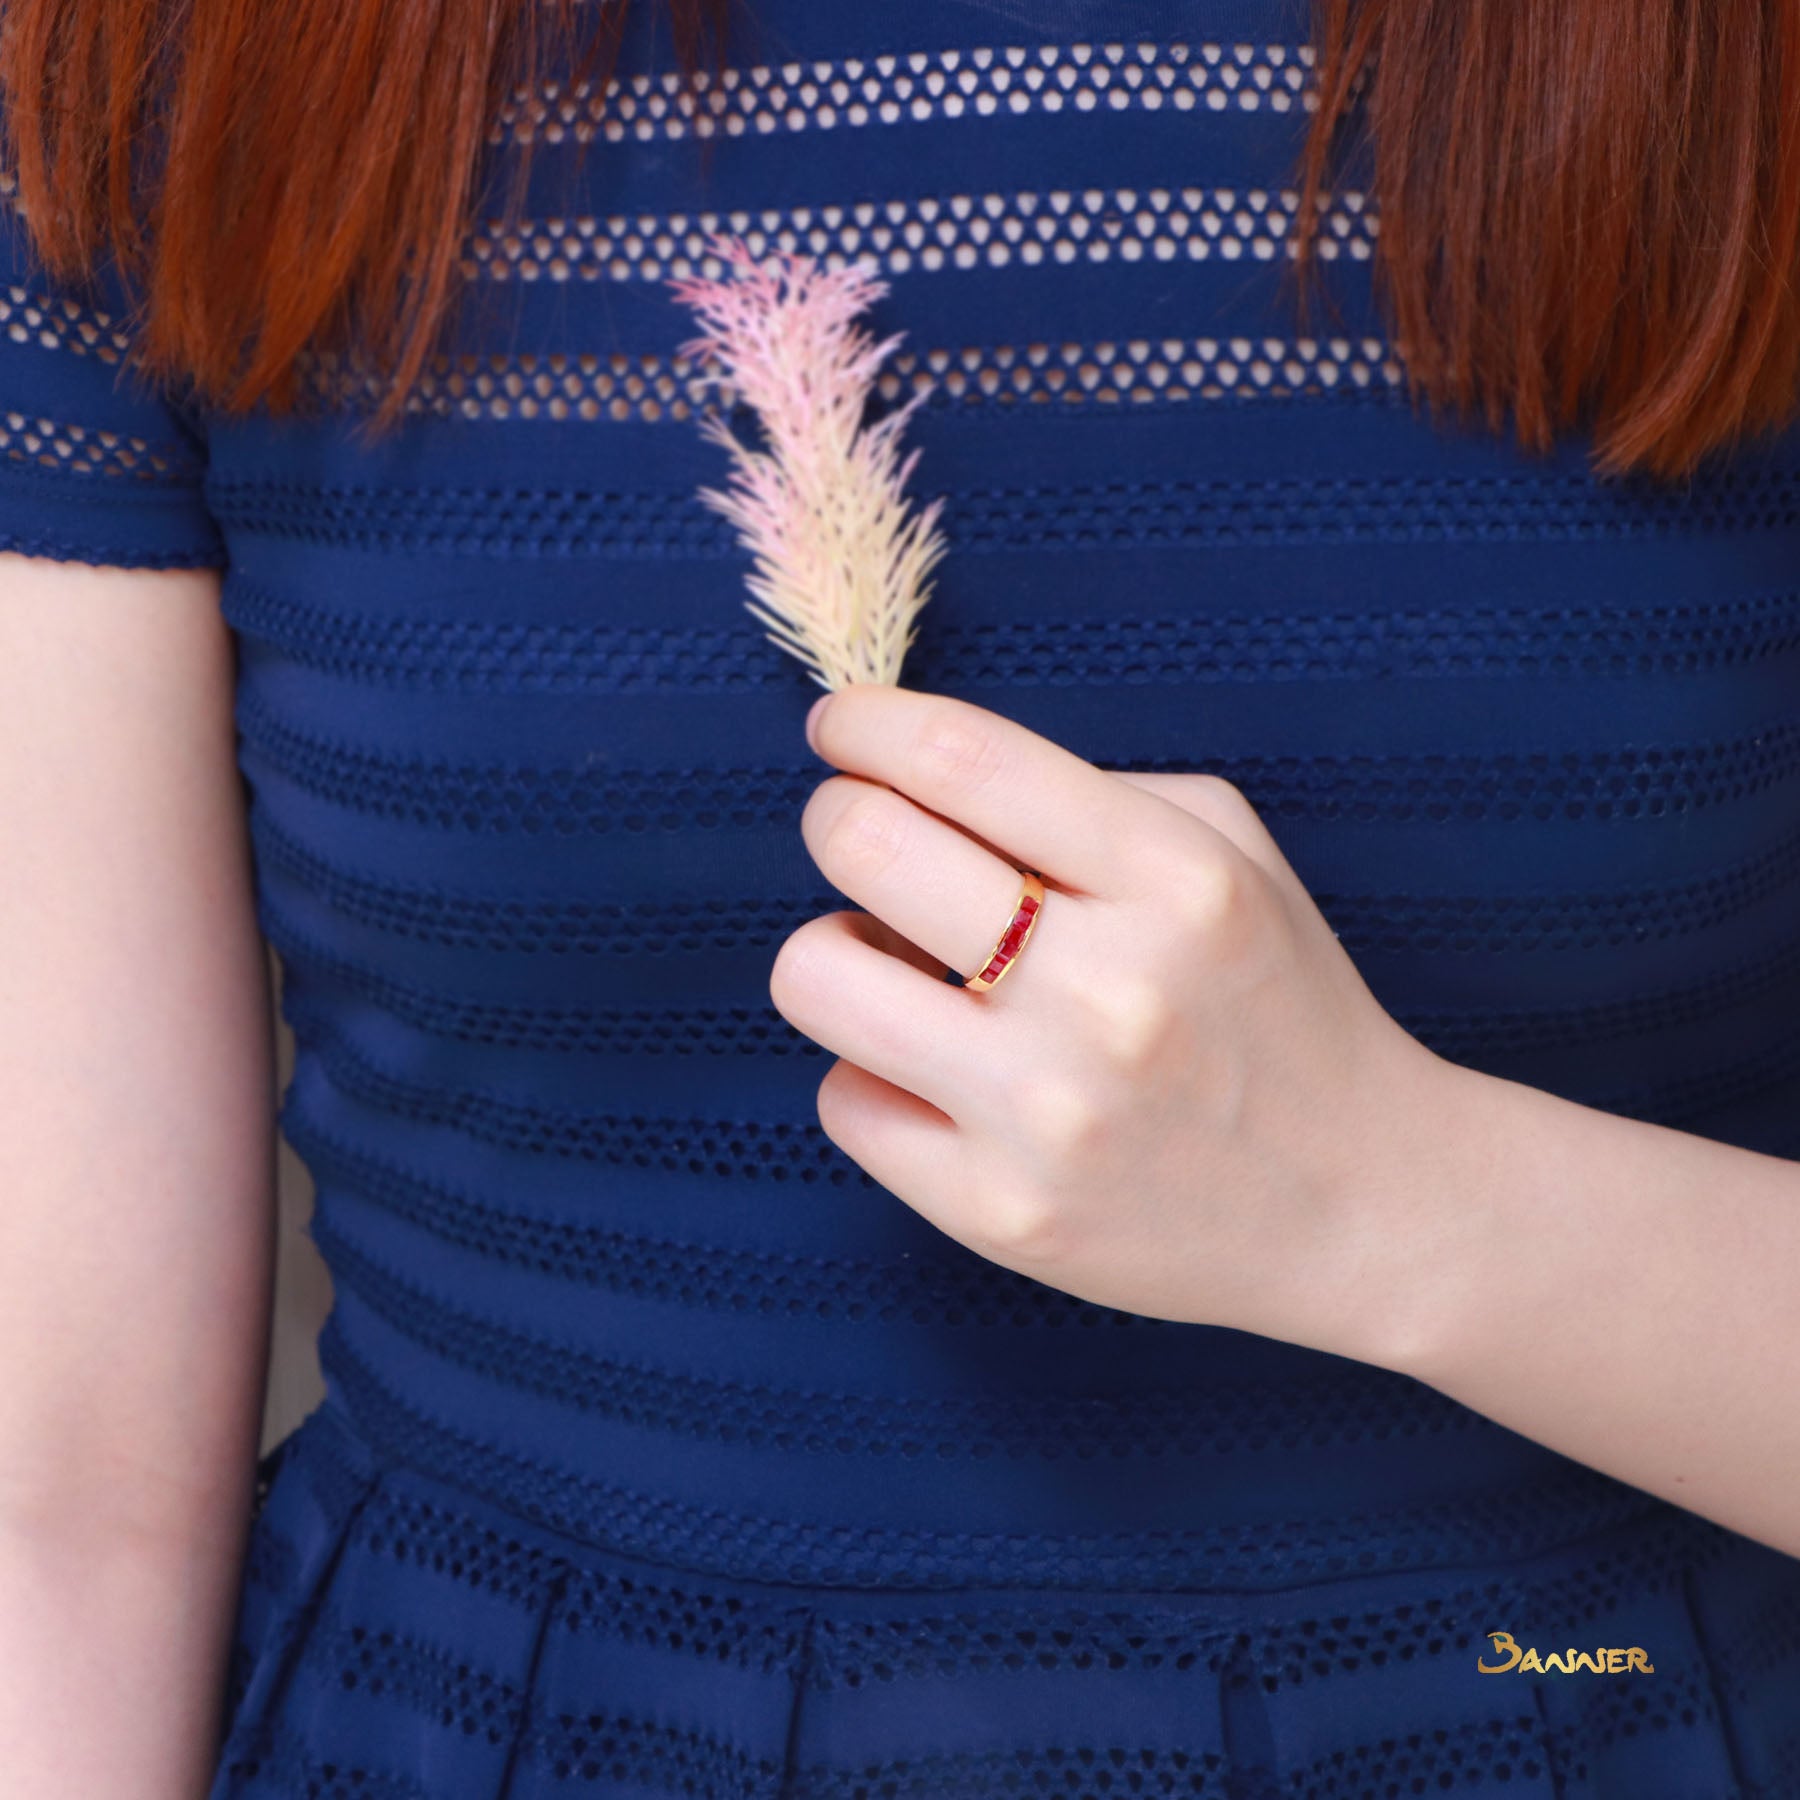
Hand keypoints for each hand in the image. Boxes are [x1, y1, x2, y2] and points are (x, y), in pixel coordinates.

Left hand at [770, 681, 1471, 1365]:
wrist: (1361, 1203)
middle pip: (867, 849)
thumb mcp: (1233, 859)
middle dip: (839, 819)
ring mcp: (1049, 1113)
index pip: (964, 762)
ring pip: (818, 977)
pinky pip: (846, 1102)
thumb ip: (1090, 797)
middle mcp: (1111, 993)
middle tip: (861, 835)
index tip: (840, 729)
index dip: (868, 728)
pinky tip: (942, 1078)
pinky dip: (876, 1074)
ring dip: (836, 950)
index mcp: (1177, 881)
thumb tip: (918, 783)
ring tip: (893, 966)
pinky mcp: (1002, 1213)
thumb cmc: (1276, 1006)